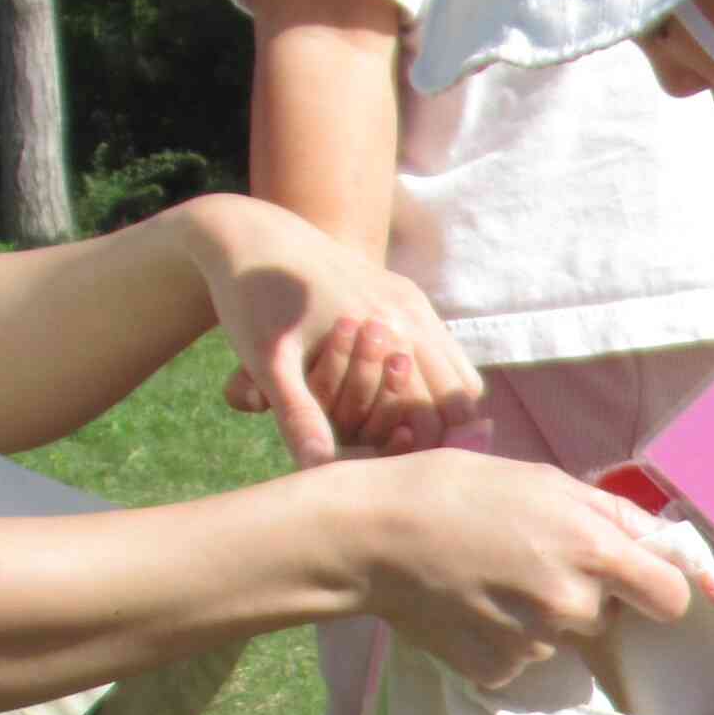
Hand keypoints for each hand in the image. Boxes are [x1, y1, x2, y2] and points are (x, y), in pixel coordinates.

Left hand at [176, 196, 483, 465]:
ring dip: (452, 412)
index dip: (427, 449)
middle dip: (451, 436)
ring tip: (432, 448)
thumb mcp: (268, 361)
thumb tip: (317, 472)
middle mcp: (409, 313)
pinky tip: (422, 409)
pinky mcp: (408, 294)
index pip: (431, 408)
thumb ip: (299, 416)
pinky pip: (446, 350)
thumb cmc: (252, 302)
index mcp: (384, 329)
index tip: (417, 478)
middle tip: (432, 472)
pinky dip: (443, 385)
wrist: (254, 236)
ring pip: (461, 374)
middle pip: (460, 394)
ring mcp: (413, 301)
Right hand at [348, 453, 696, 686]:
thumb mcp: (543, 479)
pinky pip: (520, 659)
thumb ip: (613, 513)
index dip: (656, 588)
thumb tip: (664, 541)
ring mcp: (536, 644)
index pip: (672, 598)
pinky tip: (469, 606)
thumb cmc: (455, 489)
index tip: (634, 580)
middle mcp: (573, 604)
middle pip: (609, 616)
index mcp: (595, 551)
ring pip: (562, 637)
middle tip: (528, 559)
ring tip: (490, 578)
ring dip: (540, 616)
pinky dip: (502, 638)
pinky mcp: (498, 671)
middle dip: (583, 592)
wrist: (370, 534)